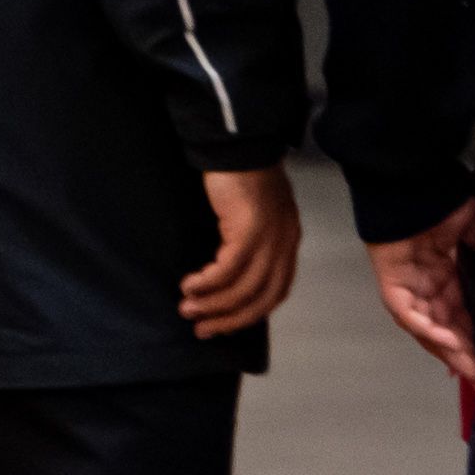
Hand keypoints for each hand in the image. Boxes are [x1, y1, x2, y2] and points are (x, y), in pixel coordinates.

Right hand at [176, 162, 301, 338]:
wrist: (238, 144)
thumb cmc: (240, 175)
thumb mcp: (252, 214)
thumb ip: (249, 241)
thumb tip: (227, 274)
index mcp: (287, 241)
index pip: (275, 292)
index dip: (249, 314)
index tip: (222, 325)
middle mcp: (285, 243)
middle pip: (262, 298)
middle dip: (230, 319)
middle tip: (202, 329)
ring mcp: (270, 237)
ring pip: (244, 288)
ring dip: (213, 305)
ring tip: (187, 309)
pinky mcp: (249, 229)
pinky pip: (228, 269)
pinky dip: (208, 283)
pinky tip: (190, 285)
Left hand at [367, 200, 474, 391]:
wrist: (412, 181)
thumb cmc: (439, 199)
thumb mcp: (471, 229)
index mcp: (444, 277)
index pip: (460, 319)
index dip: (474, 343)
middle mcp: (425, 288)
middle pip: (444, 331)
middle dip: (464, 358)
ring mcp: (408, 288)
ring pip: (428, 328)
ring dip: (449, 350)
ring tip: (471, 368)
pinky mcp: (392, 283)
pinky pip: (408, 313)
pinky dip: (428, 328)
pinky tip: (448, 342)